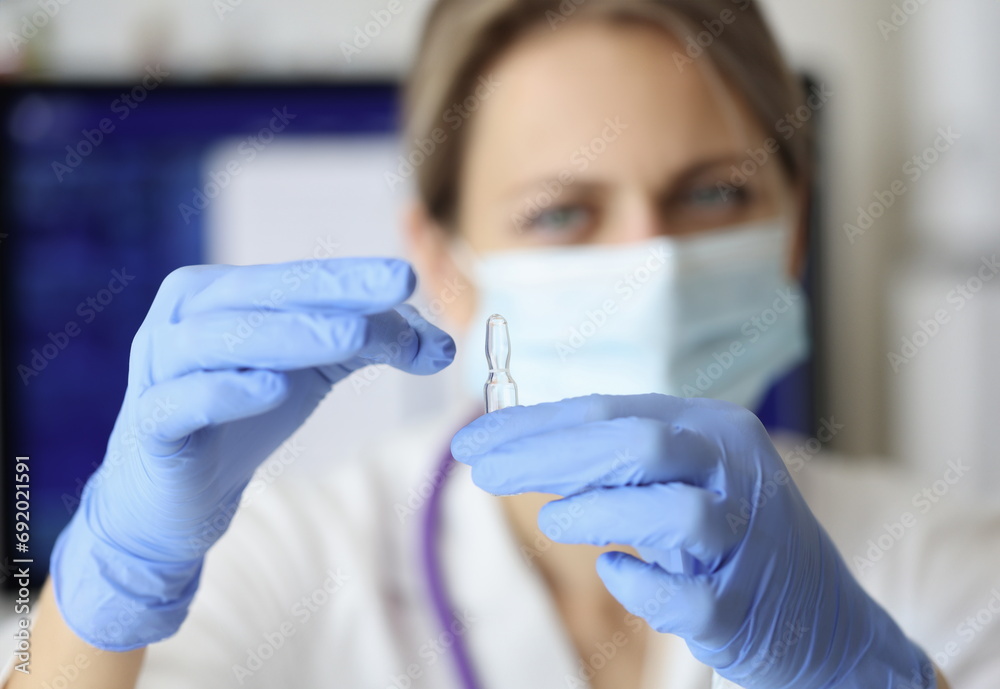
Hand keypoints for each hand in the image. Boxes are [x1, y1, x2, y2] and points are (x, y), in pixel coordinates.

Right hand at [52, 258, 454, 650]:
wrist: (173, 497)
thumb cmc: (243, 416)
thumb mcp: (310, 371)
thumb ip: (369, 346)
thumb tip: (442, 346)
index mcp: (222, 293)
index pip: (296, 279)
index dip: (354, 279)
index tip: (409, 278)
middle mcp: (184, 317)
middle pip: (261, 295)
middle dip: (333, 291)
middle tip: (397, 287)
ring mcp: (159, 368)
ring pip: (221, 339)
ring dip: (290, 333)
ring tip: (352, 337)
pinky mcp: (149, 423)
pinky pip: (183, 400)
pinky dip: (227, 390)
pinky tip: (273, 388)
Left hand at [451, 394, 935, 688]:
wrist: (828, 620)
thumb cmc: (733, 541)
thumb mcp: (683, 480)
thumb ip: (618, 461)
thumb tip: (522, 446)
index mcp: (712, 430)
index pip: (610, 413)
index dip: (534, 426)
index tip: (472, 441)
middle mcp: (735, 472)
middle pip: (637, 445)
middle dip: (548, 455)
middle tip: (483, 470)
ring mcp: (746, 540)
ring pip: (672, 513)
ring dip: (599, 513)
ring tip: (552, 520)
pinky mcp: (747, 607)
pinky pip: (688, 596)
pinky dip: (643, 585)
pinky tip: (615, 574)